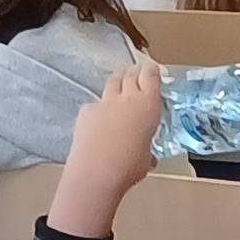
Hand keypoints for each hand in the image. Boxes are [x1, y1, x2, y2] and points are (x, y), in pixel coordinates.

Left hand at [46, 62, 161, 238]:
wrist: (96, 170)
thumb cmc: (129, 167)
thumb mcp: (148, 157)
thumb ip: (148, 147)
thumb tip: (147, 154)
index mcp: (147, 106)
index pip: (150, 77)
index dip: (151, 70)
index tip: (152, 68)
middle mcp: (126, 98)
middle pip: (130, 74)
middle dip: (135, 72)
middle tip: (138, 73)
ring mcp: (104, 102)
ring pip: (112, 82)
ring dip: (118, 81)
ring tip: (121, 86)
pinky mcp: (86, 110)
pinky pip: (96, 103)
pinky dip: (100, 107)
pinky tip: (100, 119)